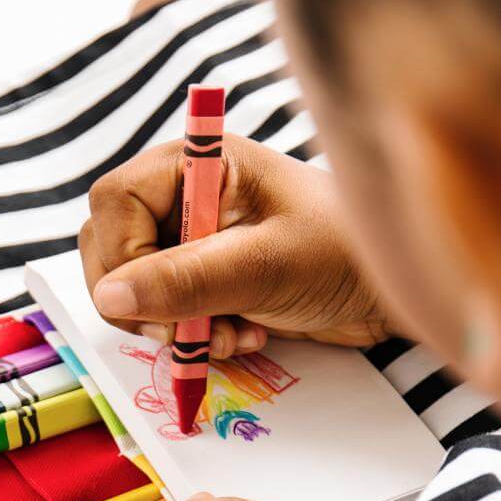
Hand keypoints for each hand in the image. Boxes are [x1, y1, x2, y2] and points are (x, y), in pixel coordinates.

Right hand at [80, 135, 390, 357]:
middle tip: (191, 329)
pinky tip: (242, 335)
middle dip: (146, 303)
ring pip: (132, 289)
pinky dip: (192, 336)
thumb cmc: (345, 254)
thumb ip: (186, 278)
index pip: (113, 204)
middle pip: (109, 249)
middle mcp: (182, 197)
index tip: (163, 301)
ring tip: (231, 335)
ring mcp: (189, 240)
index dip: (124, 257)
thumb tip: (109, 295)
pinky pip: (163, 313)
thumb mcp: (265, 265)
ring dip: (173, 326)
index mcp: (195, 165)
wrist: (392, 290)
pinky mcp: (201, 279)